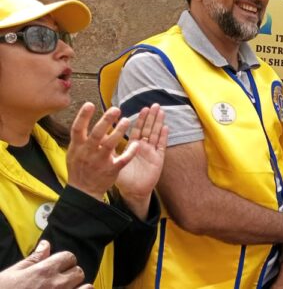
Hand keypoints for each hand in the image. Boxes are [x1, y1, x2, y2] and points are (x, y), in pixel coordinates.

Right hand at [0, 240, 92, 288]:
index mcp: (44, 271)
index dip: (64, 261)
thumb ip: (33, 258)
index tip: (58, 266)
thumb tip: (45, 245)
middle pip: (78, 272)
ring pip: (85, 287)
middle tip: (60, 279)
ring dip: (78, 287)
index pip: (69, 257)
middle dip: (71, 273)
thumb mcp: (13, 273)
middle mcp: (56, 285)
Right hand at [66, 103, 138, 200]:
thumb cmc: (79, 168)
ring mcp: (100, 161)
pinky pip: (122, 160)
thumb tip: (88, 120)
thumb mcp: (74, 153)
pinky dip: (130, 152)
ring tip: (127, 120)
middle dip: (106, 121)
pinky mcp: (111, 169)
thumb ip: (81, 138)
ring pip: (110, 144)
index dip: (82, 116)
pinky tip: (137, 144)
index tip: (89, 104)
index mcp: (77, 147)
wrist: (83, 191)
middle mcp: (88, 153)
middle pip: (96, 134)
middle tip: (116, 109)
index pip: (77, 128)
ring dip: (119, 131)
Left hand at [115, 104, 167, 219]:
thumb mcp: (115, 163)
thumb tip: (102, 139)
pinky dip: (164, 137)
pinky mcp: (158, 160)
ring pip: (156, 134)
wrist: (134, 193)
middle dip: (151, 117)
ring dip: (158, 123)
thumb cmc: (124, 179)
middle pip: (148, 129)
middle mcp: (144, 148)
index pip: (137, 130)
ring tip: (160, 111)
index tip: (142, 109)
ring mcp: (152, 153)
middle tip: (154, 105)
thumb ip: (111, 152)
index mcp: (134, 147)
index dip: (140, 119)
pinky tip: (166, 128)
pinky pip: (161, 146)